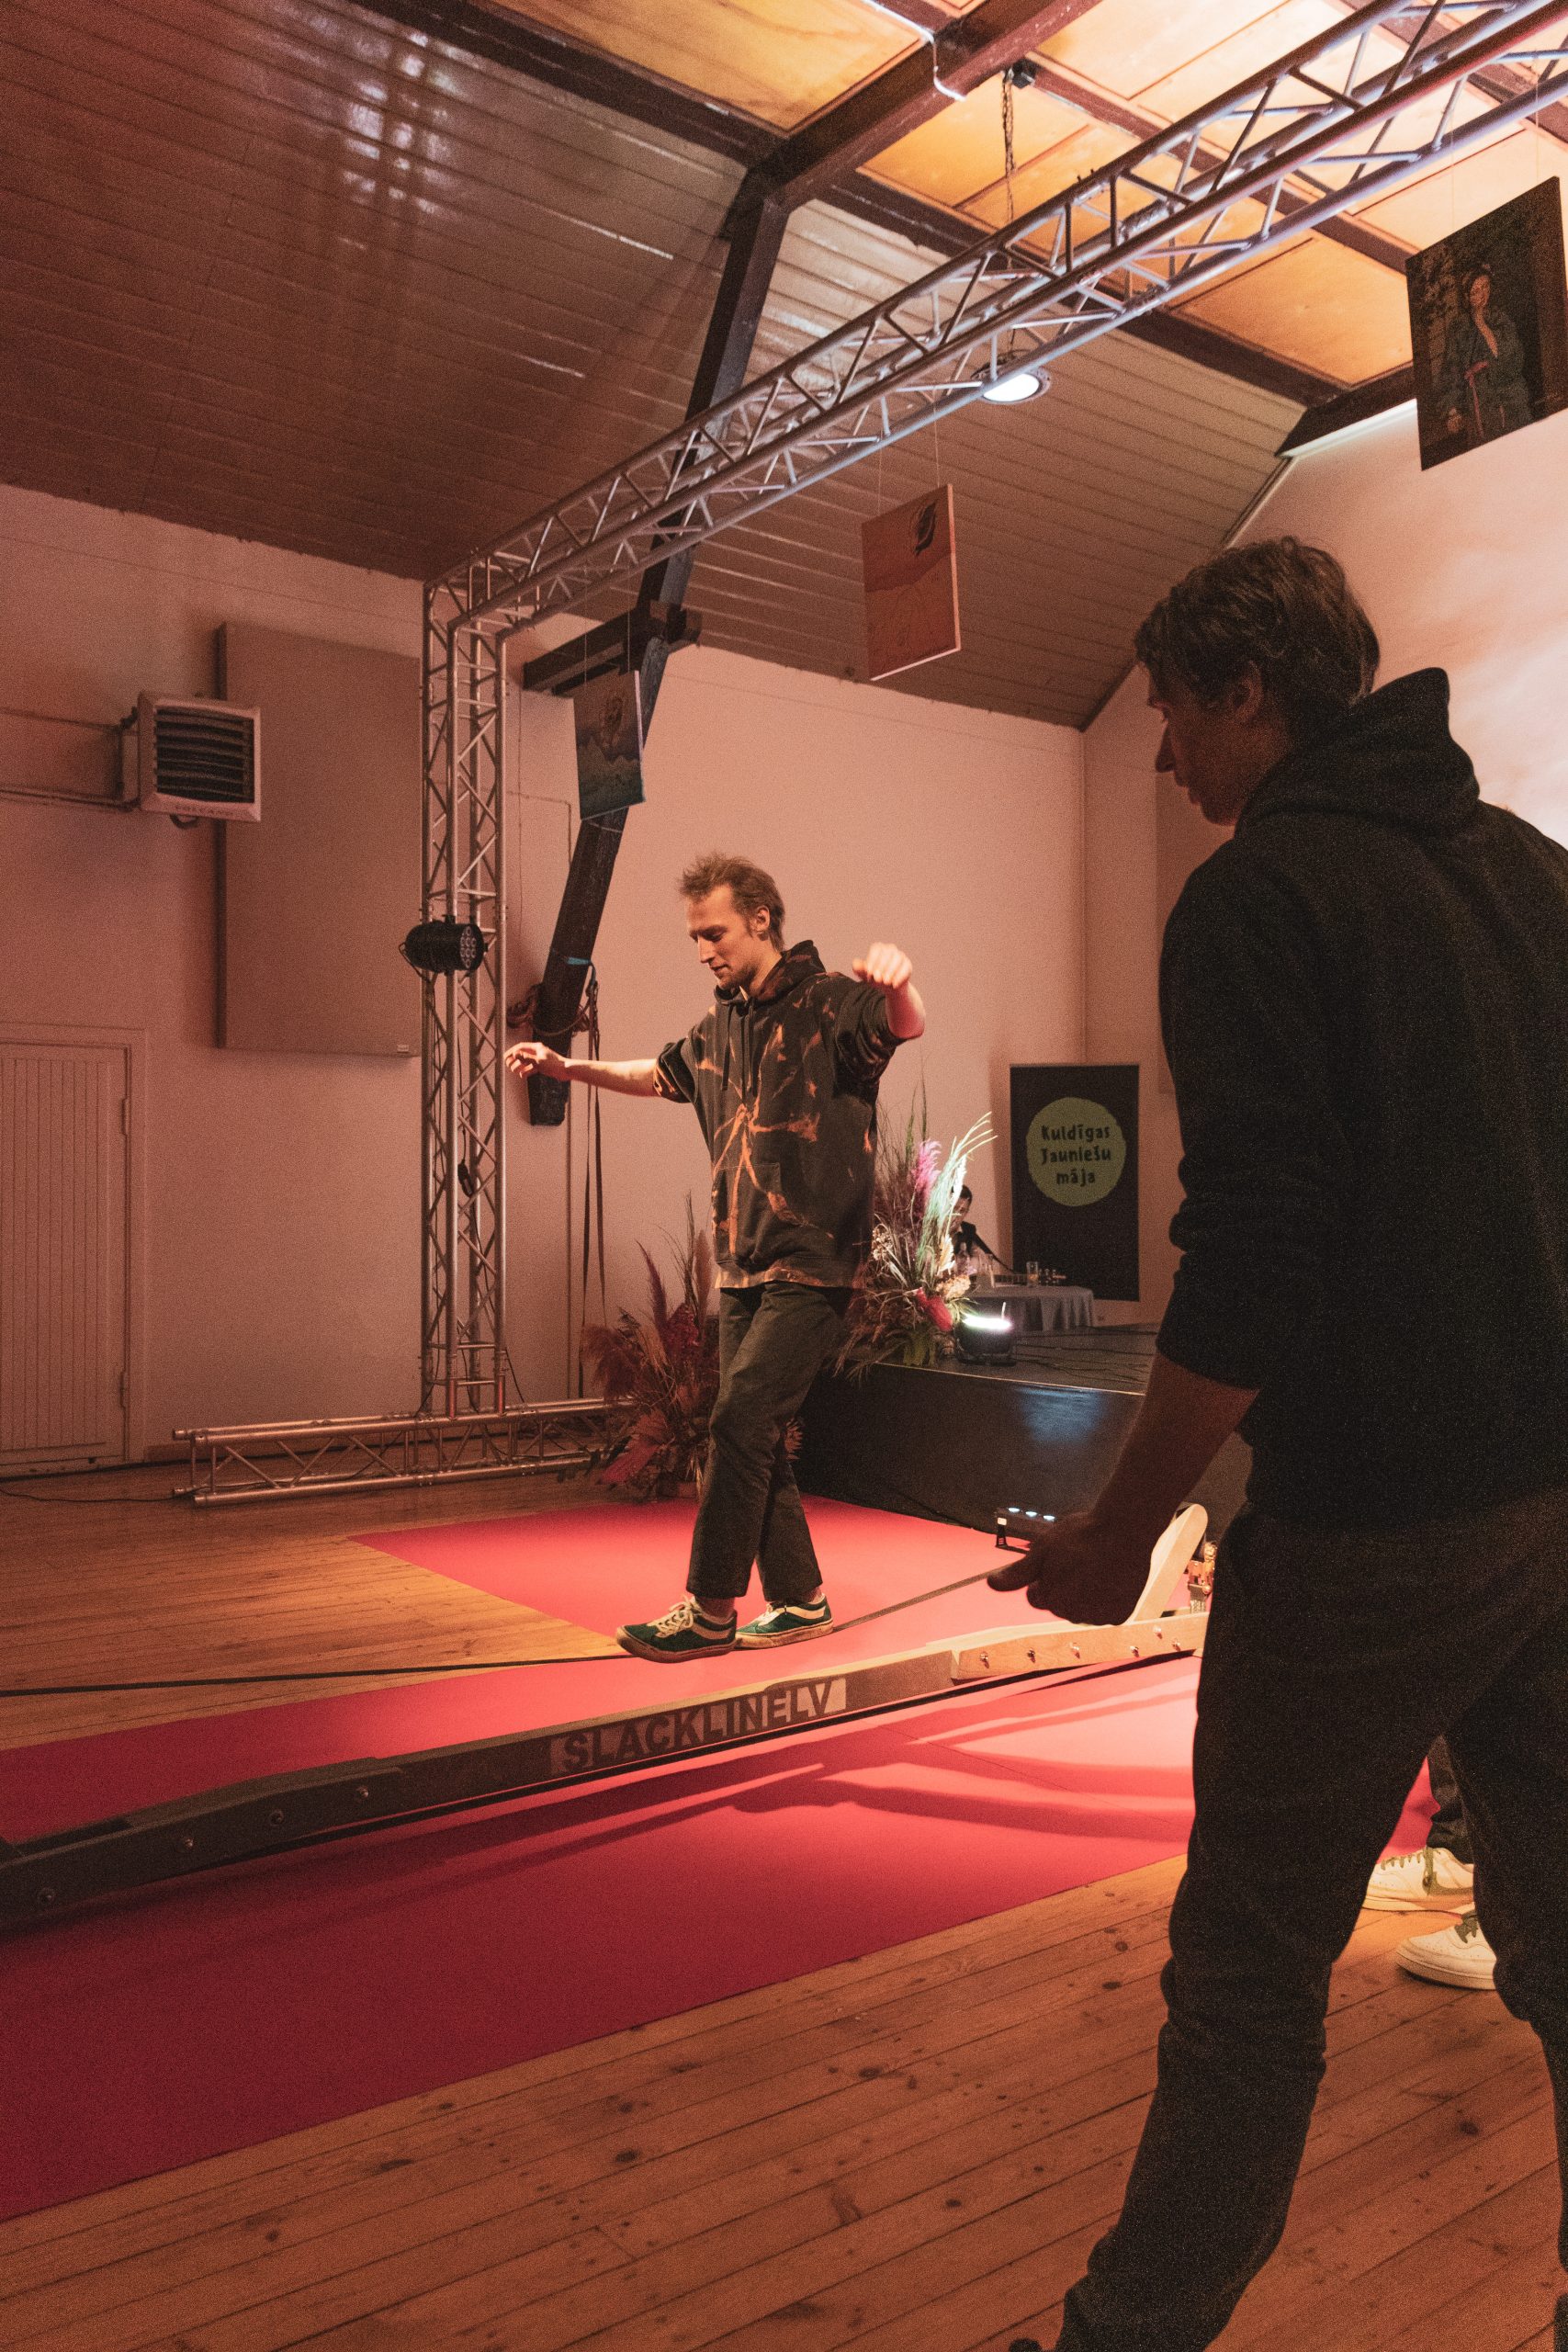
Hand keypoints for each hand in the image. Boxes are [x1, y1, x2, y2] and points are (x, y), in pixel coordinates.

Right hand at [504, 1040, 566, 1080]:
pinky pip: (532, 1068)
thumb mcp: (538, 1061)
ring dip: (519, 1066)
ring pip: (526, 1062)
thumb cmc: (553, 1064)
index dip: (512, 1051)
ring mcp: (540, 1059)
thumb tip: (515, 1054)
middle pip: (523, 1054)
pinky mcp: (542, 1066)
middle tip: (508, 1065)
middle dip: (514, 1059)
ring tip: (513, 1070)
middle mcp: (538, 1052)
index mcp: (537, 1047)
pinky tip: (522, 1075)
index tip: (505, 1057)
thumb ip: (525, 1058)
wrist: (566, 1071)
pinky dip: (527, 1071)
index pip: (521, 1047)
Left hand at [853, 942, 912, 994]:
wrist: (890, 987)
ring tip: (885, 982)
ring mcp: (900, 956)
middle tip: (877, 979)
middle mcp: (890, 949)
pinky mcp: (908, 965)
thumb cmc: (876, 978)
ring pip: (897, 960)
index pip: (876, 950)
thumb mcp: (866, 975)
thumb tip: (854, 964)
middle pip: (887, 954)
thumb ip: (859, 969)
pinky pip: (905, 968)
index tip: (869, 973)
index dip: (872, 961)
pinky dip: (900, 976)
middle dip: (881, 967)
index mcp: (879, 948)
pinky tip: (894, 985)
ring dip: (891, 971)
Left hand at [986, 1510, 1155, 1625]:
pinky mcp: (1119, 1616)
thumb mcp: (1044, 1548)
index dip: (1046, 1577)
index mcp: (1052, 1599)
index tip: (1059, 1560)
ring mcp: (1098, 1618)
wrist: (1126, 1528)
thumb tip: (991, 1584)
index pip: (1037, 1598)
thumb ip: (1018, 1573)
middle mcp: (1075, 1615)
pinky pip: (1104, 1612)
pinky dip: (1106, 1599)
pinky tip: (1110, 1578)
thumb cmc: (1081, 1535)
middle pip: (1059, 1606)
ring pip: (1082, 1610)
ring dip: (1085, 1595)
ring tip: (1096, 1568)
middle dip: (1065, 1587)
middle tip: (1080, 1561)